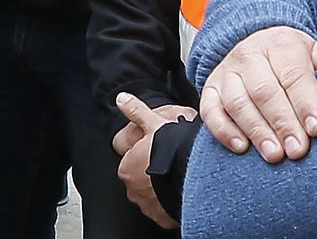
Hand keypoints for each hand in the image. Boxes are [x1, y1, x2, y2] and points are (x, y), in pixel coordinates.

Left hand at [115, 93, 186, 228]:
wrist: (194, 175)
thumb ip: (136, 111)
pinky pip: (165, 210)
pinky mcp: (163, 218)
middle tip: (170, 164)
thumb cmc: (171, 150)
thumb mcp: (153, 123)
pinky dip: (171, 202)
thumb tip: (121, 98)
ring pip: (153, 196)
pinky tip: (181, 191)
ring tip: (178, 177)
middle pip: (141, 180)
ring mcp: (148, 206)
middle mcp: (133, 190)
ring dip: (161, 189)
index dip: (146, 155)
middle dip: (153, 174)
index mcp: (126, 168)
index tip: (159, 152)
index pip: (132, 162)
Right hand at [199, 26, 316, 161]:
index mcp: (279, 44)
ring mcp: (226, 73)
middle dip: (283, 122)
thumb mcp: (312, 54)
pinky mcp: (209, 89)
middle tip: (299, 151)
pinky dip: (224, 130)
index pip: (293, 74)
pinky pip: (211, 110)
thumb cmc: (289, 60)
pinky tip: (241, 147)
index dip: (306, 102)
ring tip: (274, 155)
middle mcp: (249, 55)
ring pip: (237, 101)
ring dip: (256, 130)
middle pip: (264, 90)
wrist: (253, 47)